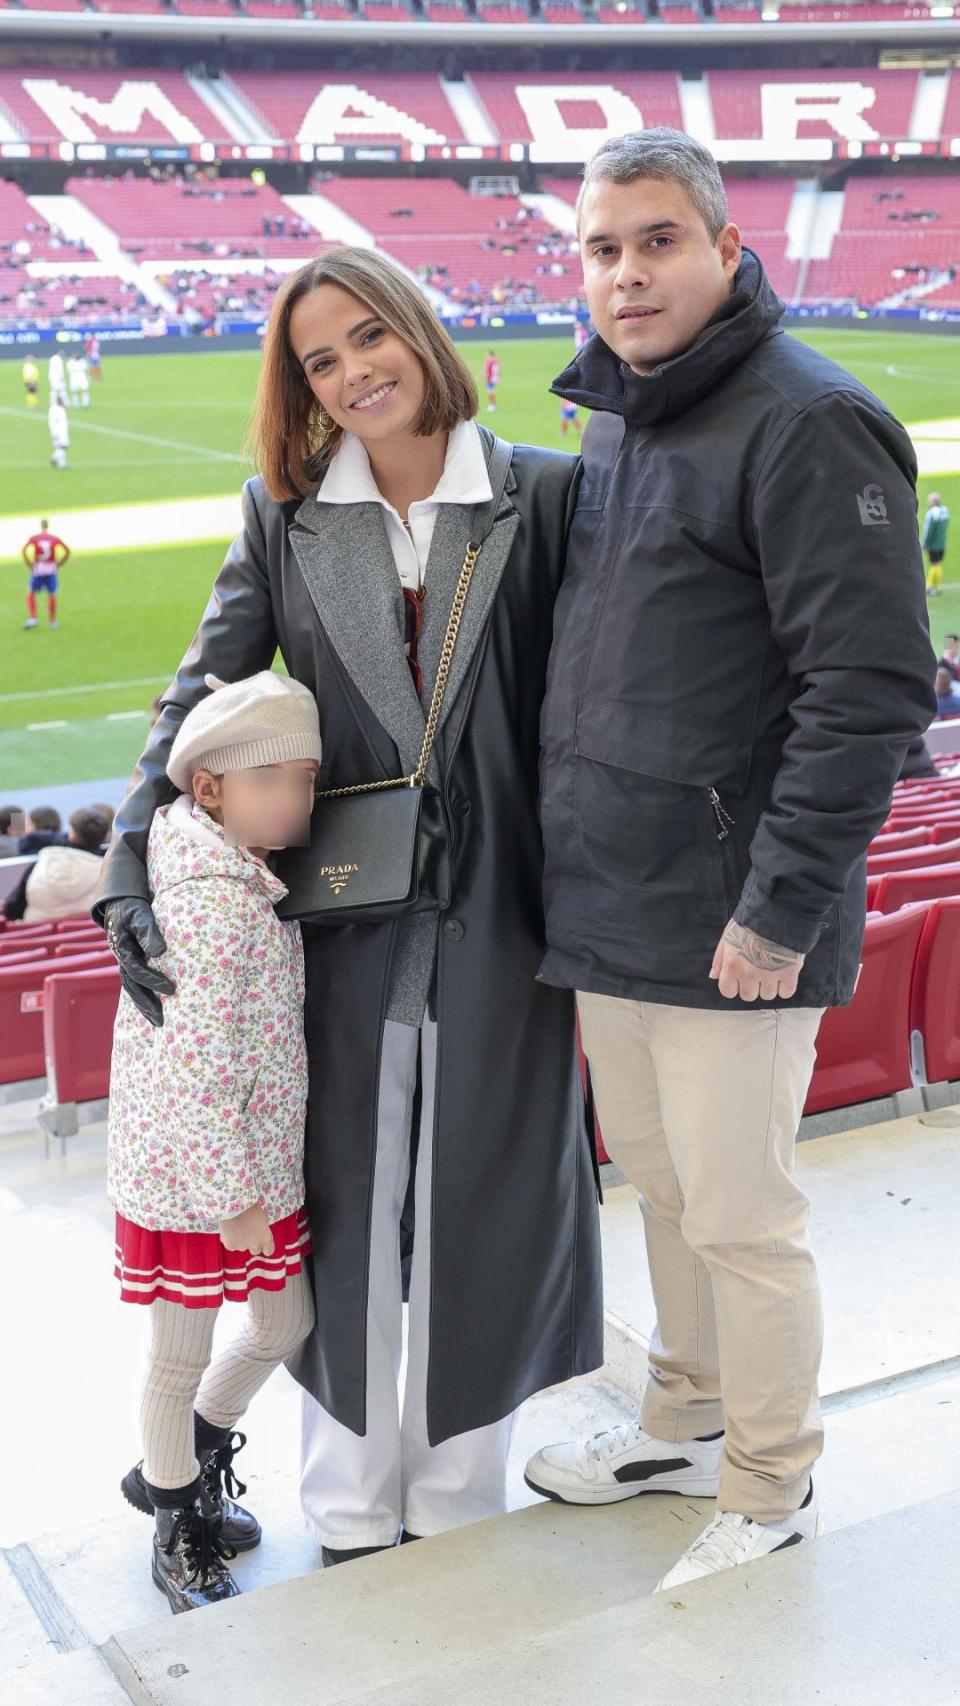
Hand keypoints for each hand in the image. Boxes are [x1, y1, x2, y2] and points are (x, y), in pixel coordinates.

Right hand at [103, 896, 174, 1027]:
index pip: (137, 971)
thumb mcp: (140, 914)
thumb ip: (148, 931)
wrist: (121, 900)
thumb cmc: (132, 906)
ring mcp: (126, 961)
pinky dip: (145, 995)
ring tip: (158, 1022)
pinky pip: (138, 982)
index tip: (171, 990)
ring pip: (133, 988)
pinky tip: (155, 1007)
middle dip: (146, 1004)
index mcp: (123, 949)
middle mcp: (123, 958)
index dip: (154, 981)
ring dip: (145, 1005)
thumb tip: (160, 952)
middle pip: (132, 987)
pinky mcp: (133, 961)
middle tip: (161, 1021)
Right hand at [219, 1204, 274, 1255]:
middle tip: (247, 1233)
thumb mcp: (263, 1219)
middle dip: (252, 1244)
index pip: (269, 1251)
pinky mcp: (230, 1246)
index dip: (265, 1247)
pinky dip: (230, 1240)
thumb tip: (259, 1232)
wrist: (234, 1208)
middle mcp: (255, 1245)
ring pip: (242, 1247)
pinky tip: (229, 1229)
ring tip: (237, 1227)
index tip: (261, 1241)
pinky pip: (231, 1245)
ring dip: (240, 1241)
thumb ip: (262, 1230)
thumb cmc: (251, 1208)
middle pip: (255, 1250)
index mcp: (266, 1238)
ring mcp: (242, 1247)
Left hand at [710, 920, 805, 1001]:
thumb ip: (719, 959)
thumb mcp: (728, 937)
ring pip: (768, 996)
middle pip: (748, 996)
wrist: (777, 912)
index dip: (734, 986)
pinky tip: (784, 973)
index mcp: (732, 965)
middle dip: (752, 986)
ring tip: (772, 968)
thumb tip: (714, 977)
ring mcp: (770, 976)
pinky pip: (786, 993)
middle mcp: (749, 974)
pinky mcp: (789, 974)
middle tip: (758, 970)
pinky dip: (785, 986)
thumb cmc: (750, 922)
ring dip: (770, 986)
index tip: (740, 978)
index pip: (728, 992)